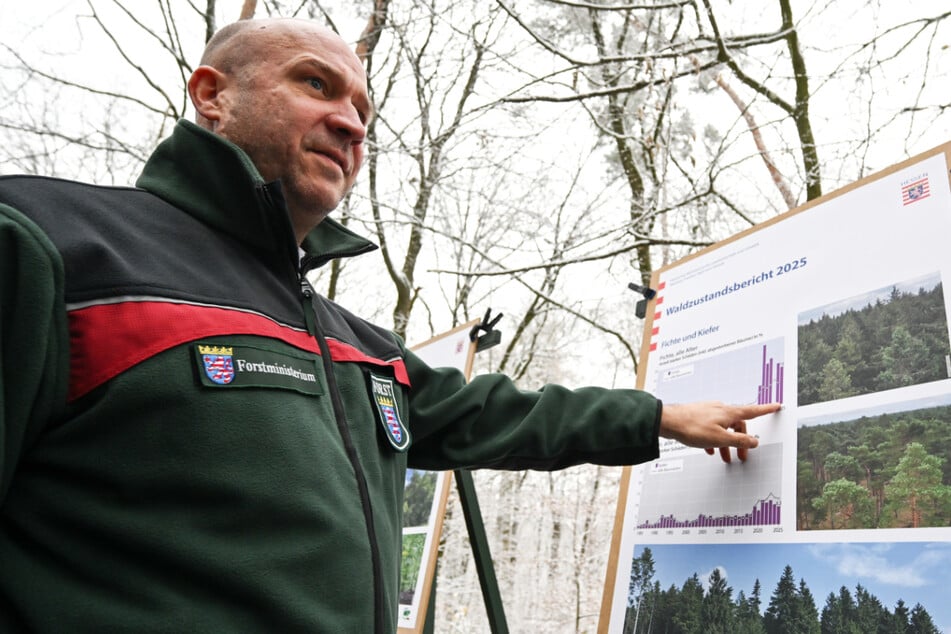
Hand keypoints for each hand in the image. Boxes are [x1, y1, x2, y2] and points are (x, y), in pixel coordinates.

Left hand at [658, 401, 779, 462]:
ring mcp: (709, 411)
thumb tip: (755, 441)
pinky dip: (714, 439)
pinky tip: (708, 449)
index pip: (752, 411)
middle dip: (741, 441)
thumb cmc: (691, 427)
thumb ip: (739, 441)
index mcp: (729, 413)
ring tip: (724, 457)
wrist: (667, 421)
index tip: (776, 406)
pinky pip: (712, 428)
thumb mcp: (720, 439)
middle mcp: (720, 409)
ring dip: (727, 443)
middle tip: (742, 457)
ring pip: (724, 428)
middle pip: (738, 425)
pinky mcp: (699, 415)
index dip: (766, 410)